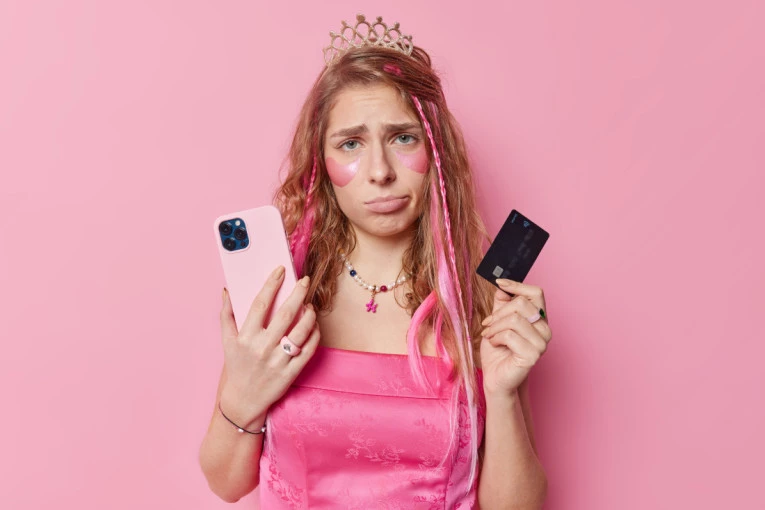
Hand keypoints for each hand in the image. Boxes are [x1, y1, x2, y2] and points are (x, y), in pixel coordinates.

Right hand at [218, 266, 320, 426]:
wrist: (243, 401)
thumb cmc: (237, 367)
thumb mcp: (226, 342)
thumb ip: (226, 315)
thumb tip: (227, 291)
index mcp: (245, 338)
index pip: (260, 304)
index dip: (271, 284)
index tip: (280, 270)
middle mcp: (262, 348)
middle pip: (285, 314)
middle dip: (297, 293)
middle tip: (304, 280)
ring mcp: (278, 361)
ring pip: (301, 330)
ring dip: (309, 313)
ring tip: (310, 304)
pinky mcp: (291, 373)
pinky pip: (309, 349)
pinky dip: (314, 334)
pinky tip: (313, 324)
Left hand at [479, 279, 551, 397]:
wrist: (495, 377)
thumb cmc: (497, 351)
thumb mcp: (496, 322)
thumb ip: (501, 305)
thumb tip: (501, 287)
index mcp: (538, 319)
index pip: (536, 293)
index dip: (517, 285)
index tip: (499, 282)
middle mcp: (544, 329)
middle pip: (522, 304)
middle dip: (498, 313)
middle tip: (487, 324)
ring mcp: (541, 343)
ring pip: (514, 319)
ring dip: (494, 327)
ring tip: (489, 335)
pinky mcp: (533, 355)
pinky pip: (510, 335)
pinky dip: (496, 338)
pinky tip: (494, 344)